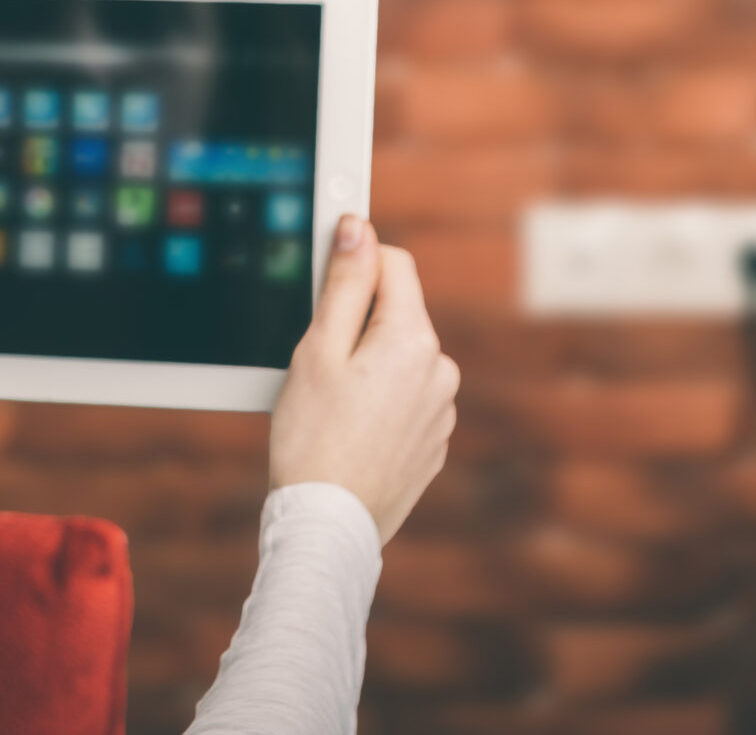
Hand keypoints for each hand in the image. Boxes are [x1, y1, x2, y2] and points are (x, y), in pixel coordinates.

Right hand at [267, 215, 459, 544]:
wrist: (328, 527)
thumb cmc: (313, 438)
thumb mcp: (317, 349)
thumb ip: (344, 283)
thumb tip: (359, 228)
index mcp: (415, 339)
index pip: (394, 263)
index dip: (354, 265)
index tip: (323, 286)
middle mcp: (441, 370)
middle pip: (397, 312)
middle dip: (358, 323)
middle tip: (317, 363)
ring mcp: (442, 410)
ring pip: (400, 357)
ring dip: (370, 364)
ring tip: (332, 405)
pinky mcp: (434, 441)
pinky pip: (406, 398)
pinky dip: (380, 401)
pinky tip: (349, 430)